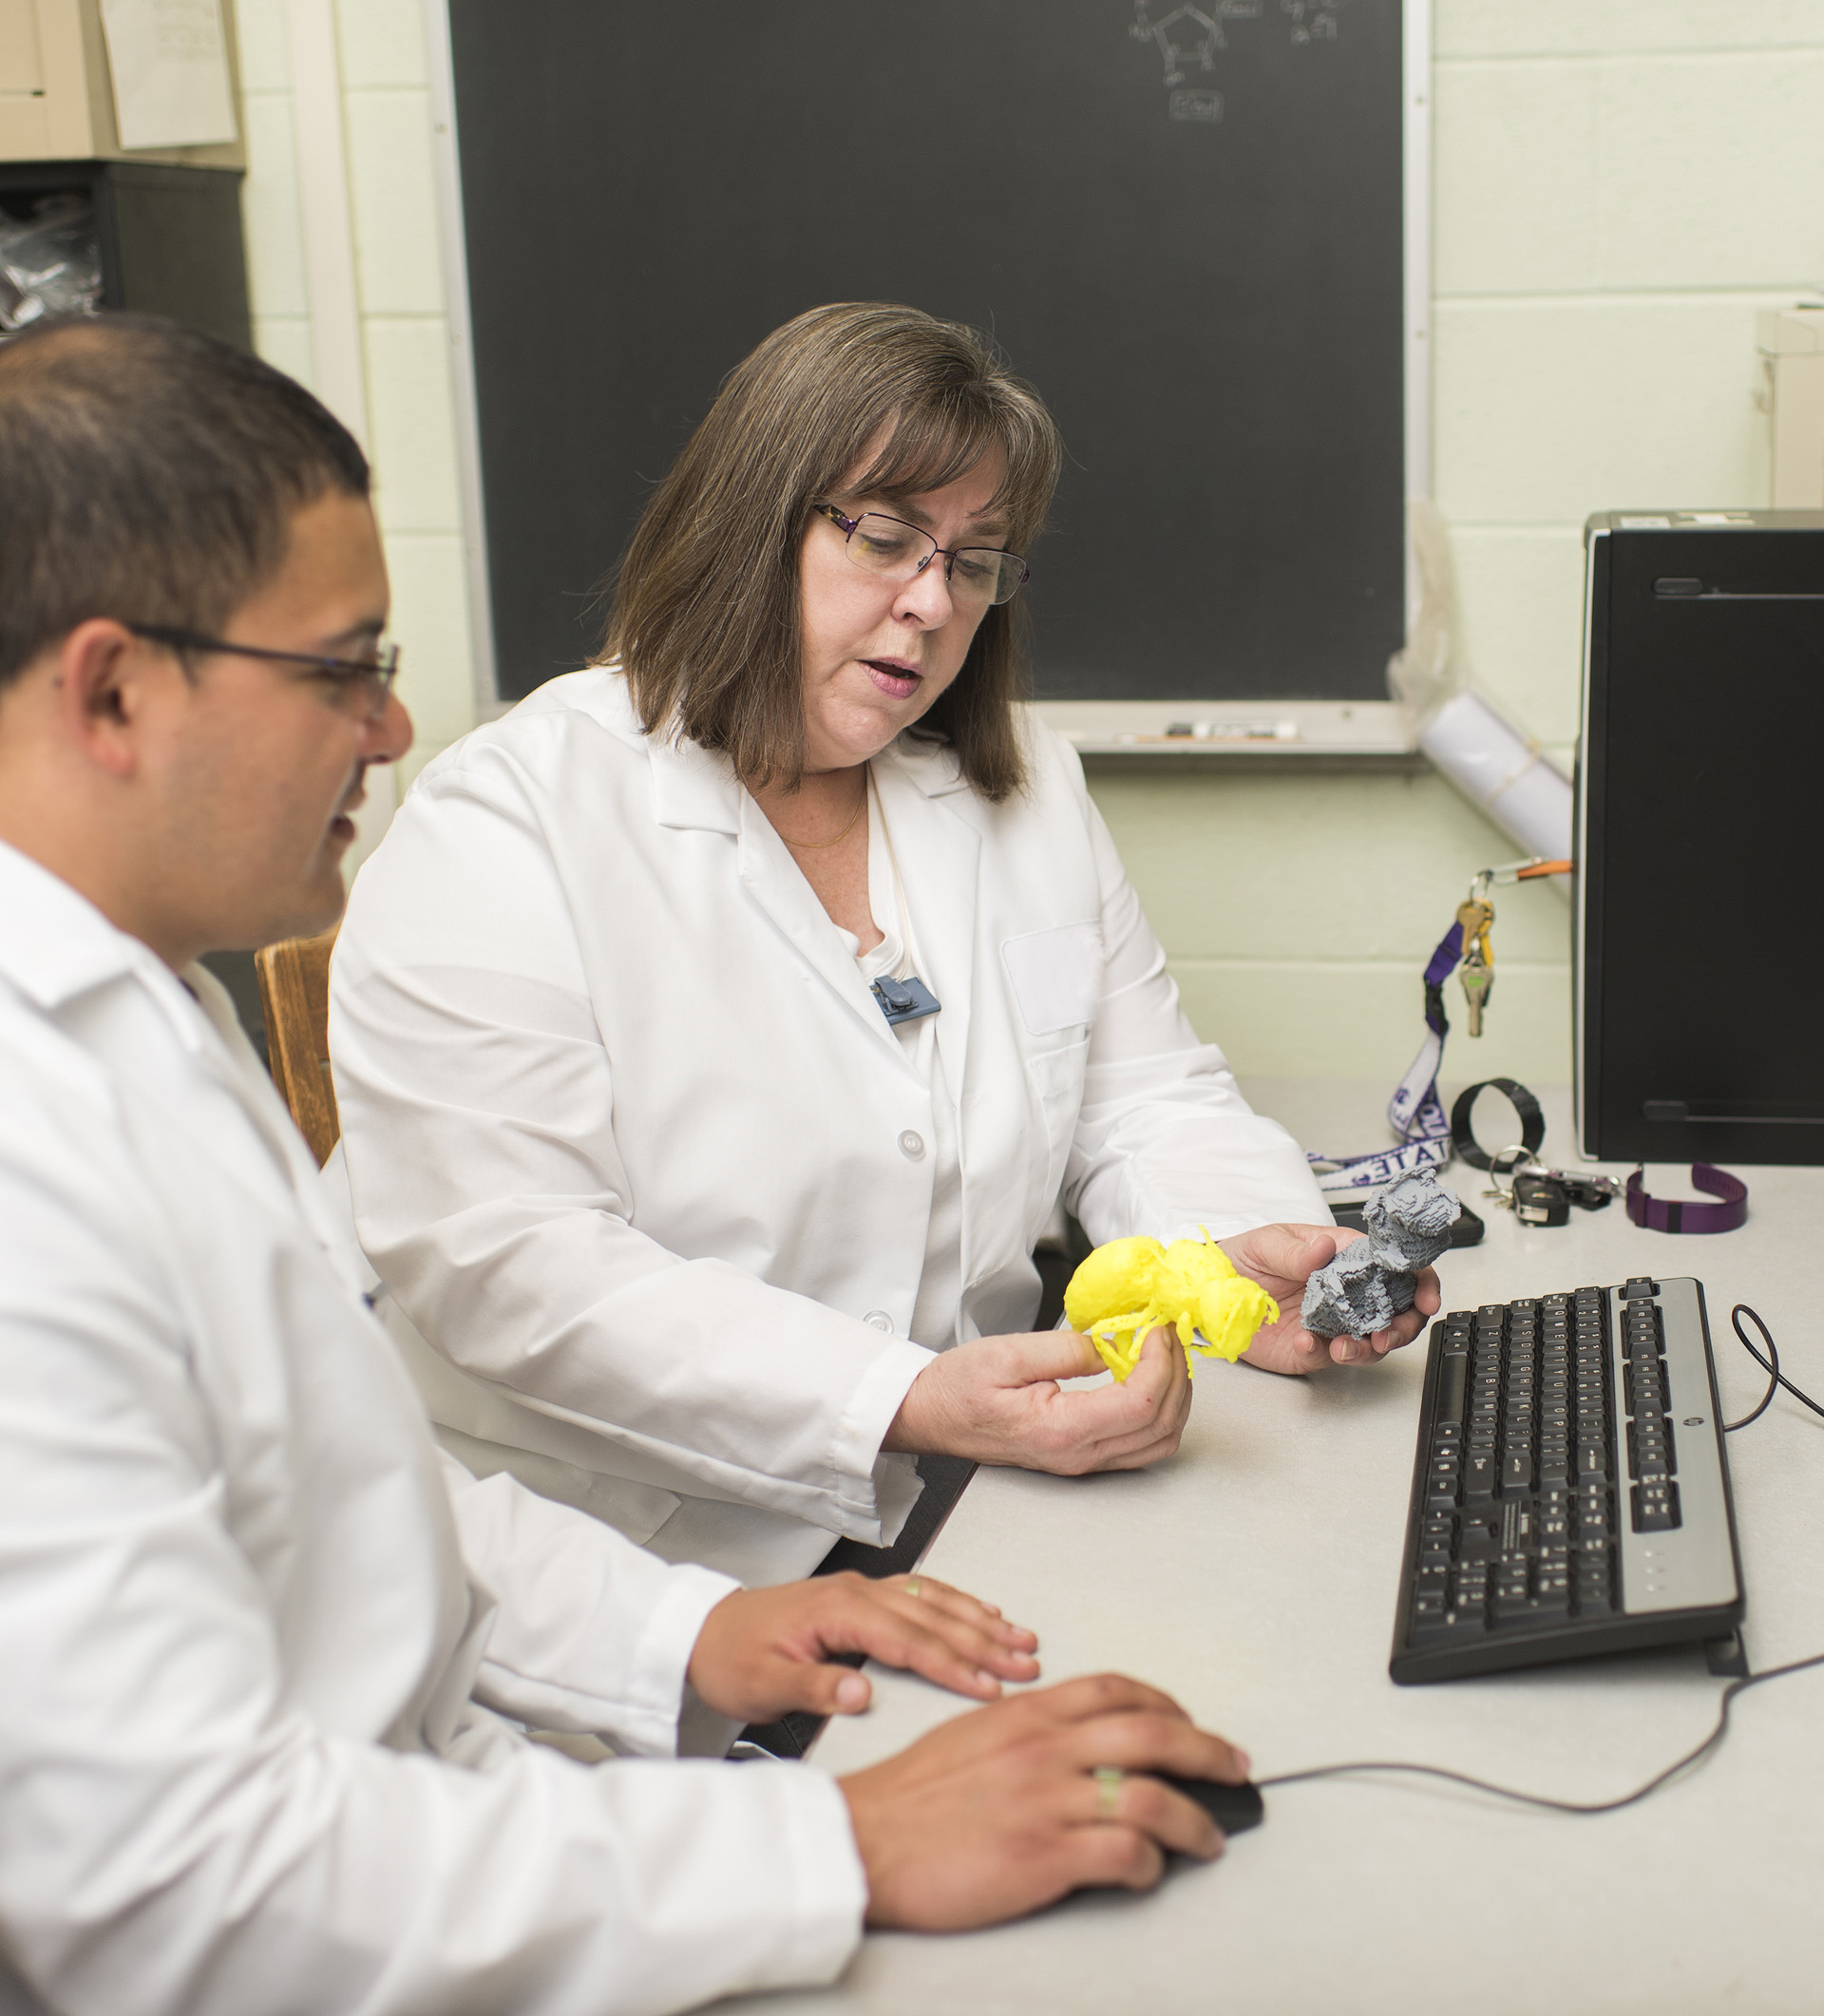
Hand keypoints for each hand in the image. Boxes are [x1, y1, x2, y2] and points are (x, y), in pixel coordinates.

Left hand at [686, 1571, 1039, 1722]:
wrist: (703, 1633)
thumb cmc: (731, 1658)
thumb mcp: (763, 1684)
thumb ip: (814, 1688)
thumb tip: (860, 1693)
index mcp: (837, 1609)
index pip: (909, 1640)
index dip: (953, 1664)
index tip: (989, 1686)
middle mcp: (856, 1592)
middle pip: (933, 1617)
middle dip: (984, 1641)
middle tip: (1026, 1664)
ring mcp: (861, 1589)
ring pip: (934, 1601)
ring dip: (980, 1619)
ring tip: (1021, 1638)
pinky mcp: (862, 1596)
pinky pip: (921, 1592)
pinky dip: (958, 1602)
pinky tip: (981, 1612)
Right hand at [841, 1673, 1249, 1930]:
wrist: (867, 1840)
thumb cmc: (912, 1796)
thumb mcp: (972, 1734)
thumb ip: (1028, 1730)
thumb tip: (1076, 1741)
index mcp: (1027, 1714)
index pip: (1116, 1690)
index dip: (1166, 1703)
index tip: (1190, 1722)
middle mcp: (1045, 1748)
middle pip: (1152, 1732)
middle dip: (1207, 1750)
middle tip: (1234, 1767)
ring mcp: (1047, 1801)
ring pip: (1150, 1795)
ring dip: (1195, 1818)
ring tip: (1209, 1837)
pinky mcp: (1044, 1856)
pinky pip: (1124, 1852)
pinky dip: (1151, 1864)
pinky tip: (1149, 1871)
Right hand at [882, 1326, 1190, 1473]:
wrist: (931, 1416)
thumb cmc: (958, 1387)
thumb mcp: (1008, 1352)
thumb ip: (1067, 1348)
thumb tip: (1113, 1342)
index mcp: (1060, 1430)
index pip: (1139, 1404)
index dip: (1161, 1363)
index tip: (1156, 1329)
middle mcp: (1077, 1456)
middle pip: (1160, 1427)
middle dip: (1177, 1375)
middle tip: (1168, 1334)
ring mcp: (1082, 1462)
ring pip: (1158, 1443)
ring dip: (1174, 1397)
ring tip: (1163, 1354)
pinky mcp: (1081, 1457)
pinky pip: (1141, 1445)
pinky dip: (1159, 1411)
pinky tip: (1147, 1378)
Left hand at [1221, 1222, 1439, 1373]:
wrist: (1210, 1291)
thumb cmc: (1243, 1257)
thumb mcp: (1268, 1243)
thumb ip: (1297, 1250)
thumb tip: (1324, 1248)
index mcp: (1343, 1258)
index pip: (1394, 1268)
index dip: (1420, 1282)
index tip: (1425, 1298)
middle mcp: (1345, 1292)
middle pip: (1396, 1311)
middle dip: (1404, 1326)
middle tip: (1389, 1335)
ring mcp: (1332, 1322)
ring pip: (1371, 1341)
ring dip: (1368, 1347)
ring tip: (1346, 1347)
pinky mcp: (1312, 1347)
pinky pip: (1329, 1356)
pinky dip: (1324, 1353)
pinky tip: (1306, 1343)